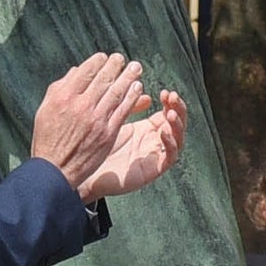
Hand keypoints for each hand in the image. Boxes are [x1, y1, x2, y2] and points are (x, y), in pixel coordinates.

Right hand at [31, 53, 155, 190]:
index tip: (104, 57)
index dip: (98, 61)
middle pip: (104, 79)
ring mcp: (96, 119)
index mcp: (64, 97)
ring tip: (136, 68)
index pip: (86, 71)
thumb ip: (60, 87)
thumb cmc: (48, 138)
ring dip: (129, 78)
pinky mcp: (108, 133)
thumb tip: (76, 70)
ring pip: (117, 92)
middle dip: (116, 65)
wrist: (55, 170)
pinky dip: (132, 98)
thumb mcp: (45, 109)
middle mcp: (81, 105)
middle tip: (123, 59)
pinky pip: (123, 111)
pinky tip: (138, 89)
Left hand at [83, 87, 186, 201]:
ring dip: (178, 124)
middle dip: (178, 108)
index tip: (166, 92)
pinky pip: (170, 157)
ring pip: (178, 139)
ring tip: (171, 112)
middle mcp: (154, 141)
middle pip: (177, 123)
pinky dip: (171, 144)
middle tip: (173, 97)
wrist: (87, 173)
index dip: (170, 102)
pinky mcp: (153, 170)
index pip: (168, 112)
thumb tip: (146, 95)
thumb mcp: (114, 120)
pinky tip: (164, 132)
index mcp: (147, 129)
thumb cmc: (96, 147)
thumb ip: (128, 106)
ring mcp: (155, 155)